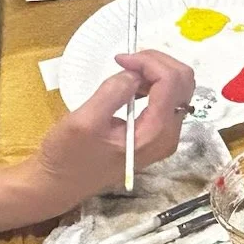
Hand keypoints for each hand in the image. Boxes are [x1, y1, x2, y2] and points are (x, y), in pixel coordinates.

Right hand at [19, 50, 193, 217]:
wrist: (60, 184)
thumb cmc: (68, 157)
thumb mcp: (84, 121)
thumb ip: (112, 93)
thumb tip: (134, 74)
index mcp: (155, 133)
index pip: (171, 82)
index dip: (149, 63)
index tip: (120, 59)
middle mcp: (168, 134)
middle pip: (183, 81)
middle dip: (157, 62)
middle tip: (126, 59)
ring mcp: (164, 135)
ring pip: (179, 88)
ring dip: (156, 70)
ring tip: (127, 67)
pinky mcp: (155, 133)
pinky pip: (167, 99)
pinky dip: (154, 82)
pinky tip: (132, 83)